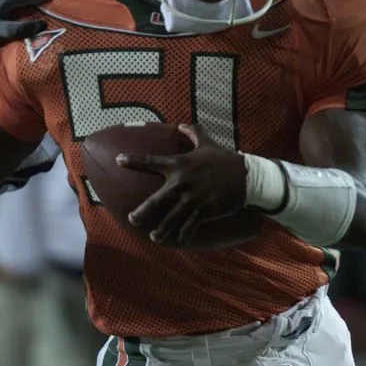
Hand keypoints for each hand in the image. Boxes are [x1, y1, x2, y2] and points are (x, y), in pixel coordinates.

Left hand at [117, 124, 247, 244]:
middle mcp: (182, 183)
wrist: (246, 176)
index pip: (151, 162)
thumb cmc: (224, 159)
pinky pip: (190, 226)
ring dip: (162, 229)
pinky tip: (178, 240)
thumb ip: (193, 132)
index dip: (134, 161)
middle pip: (156, 200)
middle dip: (143, 212)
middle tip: (132, 219)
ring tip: (154, 237)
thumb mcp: (208, 143)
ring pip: (171, 218)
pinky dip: (183, 234)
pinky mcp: (204, 211)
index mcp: (179, 164)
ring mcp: (192, 199)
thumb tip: (181, 125)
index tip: (118, 160)